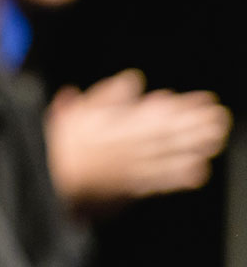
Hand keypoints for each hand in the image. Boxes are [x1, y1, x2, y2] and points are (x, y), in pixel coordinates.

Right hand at [47, 71, 229, 213]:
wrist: (47, 176)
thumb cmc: (57, 143)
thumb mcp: (75, 109)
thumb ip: (107, 95)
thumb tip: (133, 80)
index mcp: (116, 123)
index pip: (158, 112)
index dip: (184, 107)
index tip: (203, 101)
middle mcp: (129, 144)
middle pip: (170, 133)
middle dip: (197, 125)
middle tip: (220, 118)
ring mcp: (131, 167)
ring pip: (170, 154)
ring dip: (195, 146)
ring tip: (216, 140)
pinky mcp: (128, 186)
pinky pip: (160, 181)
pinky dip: (180, 176)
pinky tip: (198, 172)